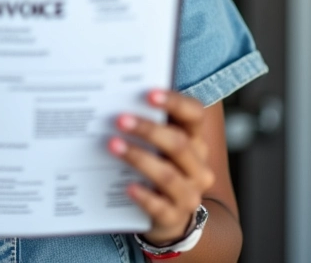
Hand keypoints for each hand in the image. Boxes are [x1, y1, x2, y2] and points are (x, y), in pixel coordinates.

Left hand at [108, 90, 214, 246]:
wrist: (170, 214)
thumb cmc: (158, 163)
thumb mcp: (158, 143)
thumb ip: (147, 120)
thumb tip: (112, 97)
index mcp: (195, 140)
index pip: (194, 114)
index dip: (174, 102)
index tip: (149, 93)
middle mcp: (198, 166)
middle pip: (178, 144)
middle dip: (148, 130)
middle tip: (119, 120)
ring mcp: (189, 194)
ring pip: (167, 174)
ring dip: (139, 157)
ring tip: (113, 145)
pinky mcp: (175, 217)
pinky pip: (160, 207)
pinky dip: (143, 195)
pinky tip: (127, 186)